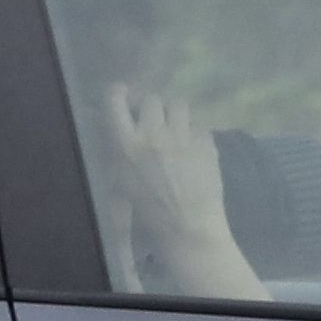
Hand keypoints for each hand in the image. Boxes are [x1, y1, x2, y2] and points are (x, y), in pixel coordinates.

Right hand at [97, 81, 259, 300]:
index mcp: (127, 146)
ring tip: (180, 132)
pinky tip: (197, 153)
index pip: (115, 102)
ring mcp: (182, 137)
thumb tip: (128, 132)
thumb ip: (126, 152)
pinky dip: (197, 136)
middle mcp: (153, 135)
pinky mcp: (206, 142)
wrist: (188, 229)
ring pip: (180, 104)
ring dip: (177, 115)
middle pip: (153, 99)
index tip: (123, 92)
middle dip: (155, 108)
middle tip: (158, 123)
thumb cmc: (150, 214)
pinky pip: (199, 126)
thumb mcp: (124, 183)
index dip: (119, 92)